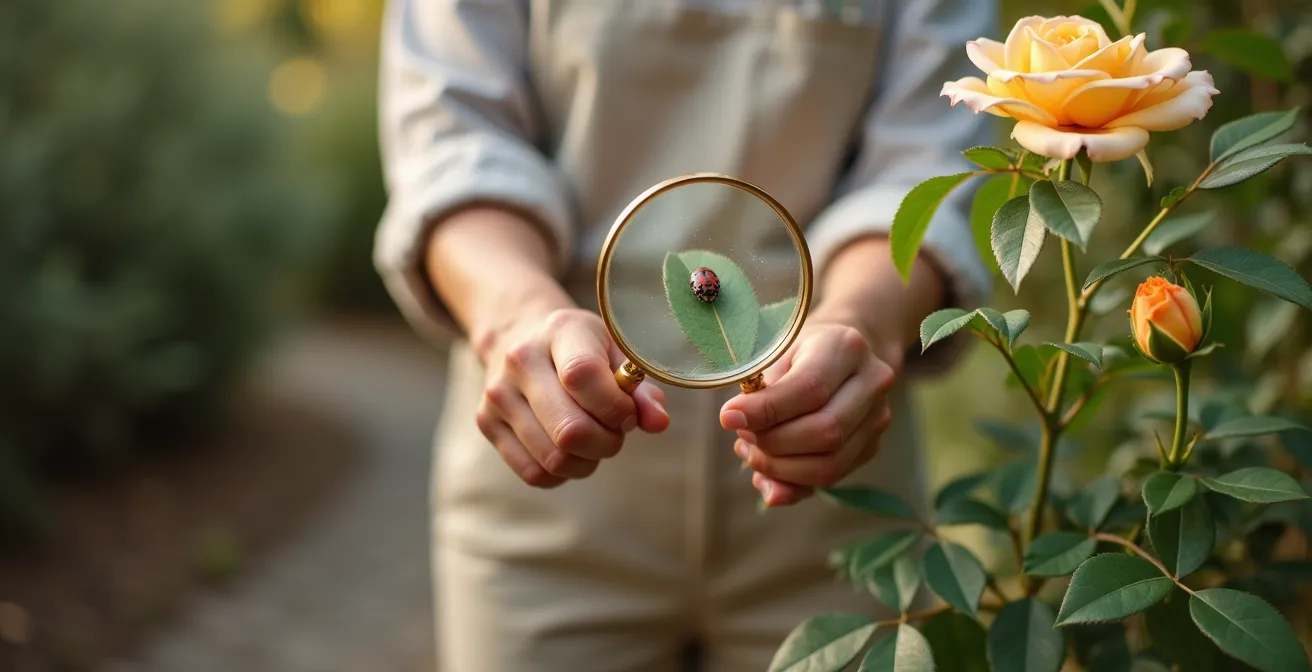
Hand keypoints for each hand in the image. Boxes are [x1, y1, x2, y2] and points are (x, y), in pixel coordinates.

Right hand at [475, 308, 669, 487]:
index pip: (583, 376)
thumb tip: (657, 423)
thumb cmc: (580, 347)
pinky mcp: (486, 422)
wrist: (519, 336)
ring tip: (594, 441)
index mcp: (559, 331)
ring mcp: (498, 394)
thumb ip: (641, 389)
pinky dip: (561, 473)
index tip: (627, 413)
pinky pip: (533, 472)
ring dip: (586, 461)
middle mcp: (520, 360)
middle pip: (569, 430)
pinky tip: (570, 451)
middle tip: (615, 433)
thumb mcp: (615, 352)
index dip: (615, 407)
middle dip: (606, 443)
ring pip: (553, 458)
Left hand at [719, 320, 897, 505]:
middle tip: (742, 436)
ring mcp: (877, 418)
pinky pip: (830, 478)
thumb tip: (747, 457)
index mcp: (846, 347)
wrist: (841, 353)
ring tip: (753, 450)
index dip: (765, 411)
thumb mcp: (775, 356)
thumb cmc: (799, 352)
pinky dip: (791, 480)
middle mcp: (872, 383)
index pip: (810, 389)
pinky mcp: (871, 446)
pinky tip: (769, 466)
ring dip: (780, 469)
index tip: (728, 418)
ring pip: (830, 465)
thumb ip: (760, 398)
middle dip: (773, 444)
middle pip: (825, 432)